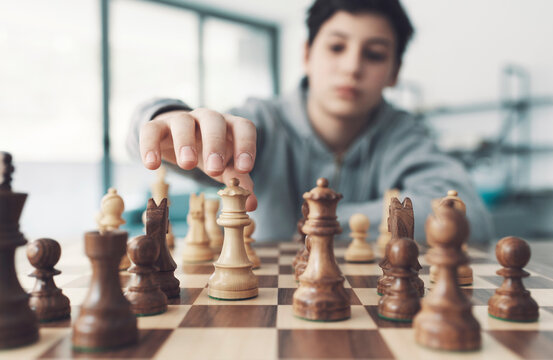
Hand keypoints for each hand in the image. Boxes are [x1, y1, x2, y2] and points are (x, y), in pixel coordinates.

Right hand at [139, 108, 256, 210]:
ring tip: (187, 166)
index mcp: (229, 126)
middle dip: (215, 144)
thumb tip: (251, 205)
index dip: (246, 145)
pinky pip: (151, 130)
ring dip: (185, 142)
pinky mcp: (157, 126)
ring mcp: (181, 119)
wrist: (178, 139)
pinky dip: (150, 146)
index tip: (245, 169)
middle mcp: (207, 118)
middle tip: (214, 169)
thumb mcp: (225, 167)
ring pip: (183, 122)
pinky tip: (151, 165)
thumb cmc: (209, 153)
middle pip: (213, 120)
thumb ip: (238, 182)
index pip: (243, 127)